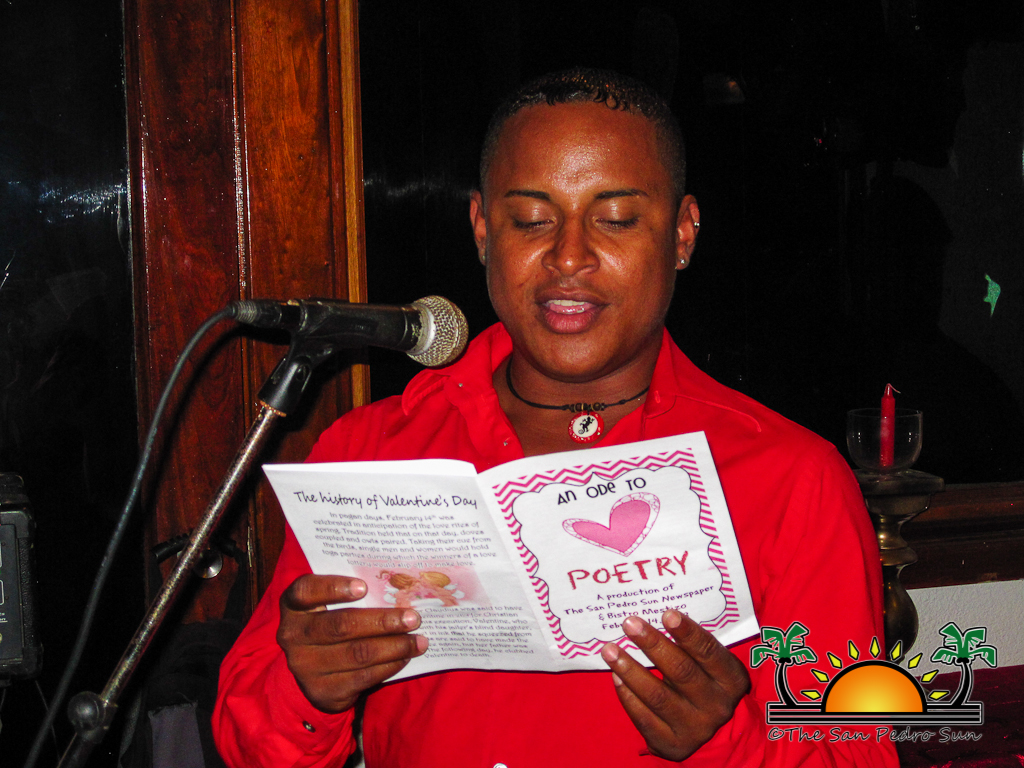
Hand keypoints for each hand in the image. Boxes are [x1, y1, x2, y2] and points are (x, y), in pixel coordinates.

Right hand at [277, 574, 427, 712]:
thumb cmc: (329, 623)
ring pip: (357, 654)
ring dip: (394, 646)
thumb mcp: (328, 606)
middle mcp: (293, 636)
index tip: (364, 586)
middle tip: (413, 618)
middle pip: (341, 626)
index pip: (306, 591)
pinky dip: (389, 665)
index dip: (333, 587)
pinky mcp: (323, 691)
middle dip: (382, 621)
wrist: (312, 672)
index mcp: (293, 606)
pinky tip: (405, 656)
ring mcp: (305, 667)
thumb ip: (350, 593)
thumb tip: (398, 583)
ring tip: (419, 640)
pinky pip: (363, 677)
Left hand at [601, 610, 749, 760]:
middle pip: (681, 671)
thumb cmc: (705, 683)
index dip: (688, 633)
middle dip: (652, 645)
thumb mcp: (710, 667)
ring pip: (658, 696)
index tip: (666, 614)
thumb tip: (655, 615)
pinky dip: (627, 695)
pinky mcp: (672, 744)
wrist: (712, 735)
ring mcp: (695, 728)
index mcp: (731, 680)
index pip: (709, 652)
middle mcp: (716, 706)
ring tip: (610, 649)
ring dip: (630, 669)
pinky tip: (615, 676)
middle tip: (629, 624)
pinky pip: (644, 717)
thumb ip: (691, 646)